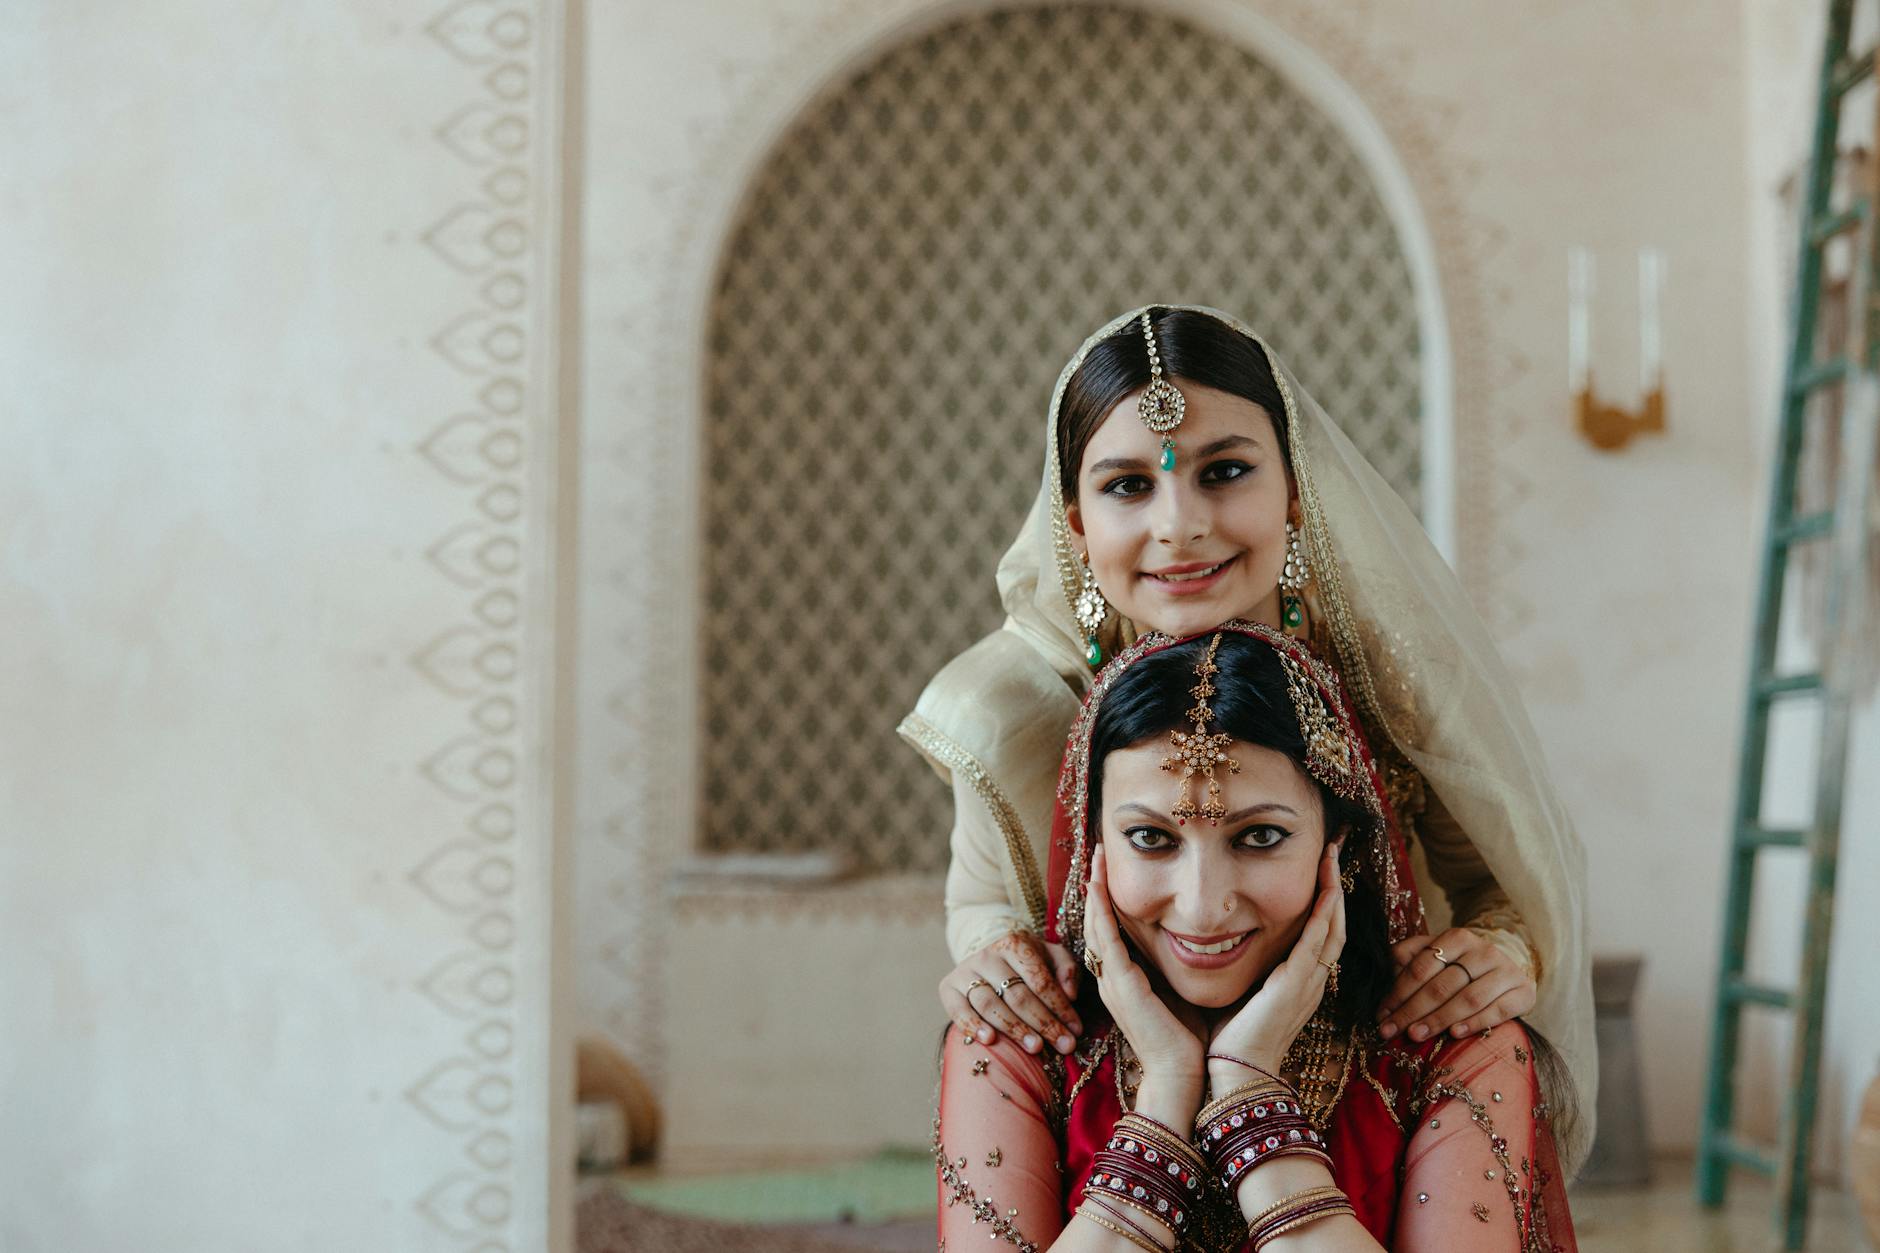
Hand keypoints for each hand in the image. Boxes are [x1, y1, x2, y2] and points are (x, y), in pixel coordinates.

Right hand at [938, 930, 1082, 1054]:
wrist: (988, 957)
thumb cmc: (1027, 963)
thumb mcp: (1051, 957)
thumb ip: (1067, 970)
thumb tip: (1071, 994)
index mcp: (1015, 944)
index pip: (1040, 980)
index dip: (1060, 1007)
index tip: (1076, 1030)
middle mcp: (988, 955)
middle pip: (1017, 994)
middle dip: (1043, 1023)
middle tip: (1063, 1044)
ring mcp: (965, 971)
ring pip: (990, 1003)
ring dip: (1014, 1028)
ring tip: (1036, 1047)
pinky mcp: (948, 987)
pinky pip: (958, 1009)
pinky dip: (972, 1025)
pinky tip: (990, 1040)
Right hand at [1083, 843, 1206, 1084]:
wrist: (1184, 1076)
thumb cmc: (1188, 1041)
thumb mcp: (1179, 992)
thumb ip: (1176, 968)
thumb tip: (1199, 941)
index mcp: (1126, 980)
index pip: (1110, 930)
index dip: (1107, 898)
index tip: (1111, 867)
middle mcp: (1113, 978)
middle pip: (1096, 921)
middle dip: (1096, 884)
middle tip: (1098, 850)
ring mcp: (1113, 981)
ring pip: (1095, 925)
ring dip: (1093, 888)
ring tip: (1095, 856)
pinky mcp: (1120, 985)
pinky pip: (1104, 940)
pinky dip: (1099, 911)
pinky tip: (1097, 886)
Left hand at [1206, 843, 1345, 1090]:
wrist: (1236, 1075)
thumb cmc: (1230, 1041)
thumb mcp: (1243, 993)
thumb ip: (1245, 969)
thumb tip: (1223, 942)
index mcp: (1299, 983)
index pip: (1320, 933)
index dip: (1323, 901)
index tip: (1318, 869)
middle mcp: (1311, 981)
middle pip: (1334, 924)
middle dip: (1334, 885)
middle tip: (1332, 850)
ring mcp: (1308, 983)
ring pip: (1332, 927)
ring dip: (1333, 889)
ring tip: (1331, 856)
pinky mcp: (1295, 984)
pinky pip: (1318, 941)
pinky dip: (1324, 913)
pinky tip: (1328, 888)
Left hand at [1375, 927, 1536, 1041]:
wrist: (1506, 971)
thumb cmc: (1461, 966)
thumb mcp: (1435, 955)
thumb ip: (1409, 958)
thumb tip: (1385, 971)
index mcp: (1457, 937)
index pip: (1421, 967)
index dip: (1398, 992)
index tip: (1381, 1015)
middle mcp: (1484, 951)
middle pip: (1442, 985)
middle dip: (1413, 1010)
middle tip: (1391, 1030)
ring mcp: (1506, 971)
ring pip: (1468, 998)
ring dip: (1439, 1019)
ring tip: (1416, 1034)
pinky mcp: (1523, 992)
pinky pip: (1498, 1010)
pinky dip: (1475, 1022)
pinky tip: (1454, 1033)